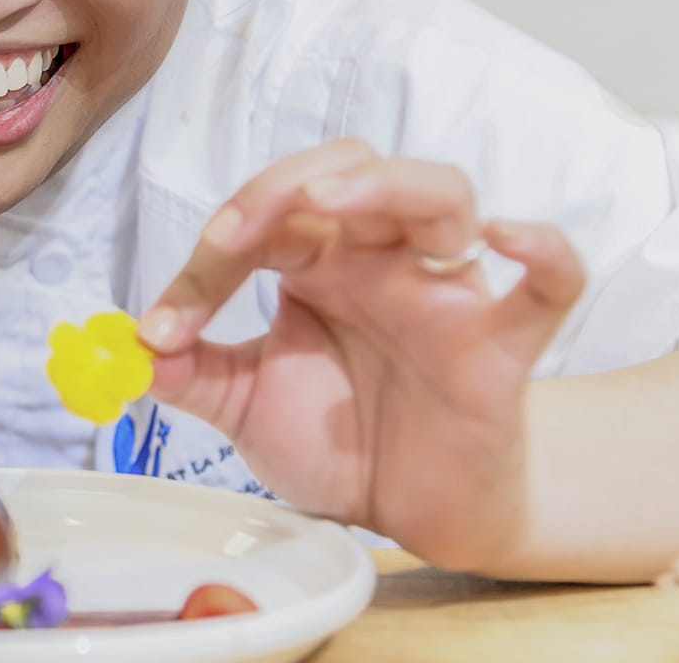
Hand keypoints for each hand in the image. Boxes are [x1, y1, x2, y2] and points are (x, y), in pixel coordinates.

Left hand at [139, 138, 585, 569]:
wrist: (407, 511)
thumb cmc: (337, 439)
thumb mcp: (244, 406)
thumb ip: (190, 374)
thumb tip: (129, 347)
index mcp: (315, 261)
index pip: (265, 216)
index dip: (210, 257)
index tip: (165, 326)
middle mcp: (379, 258)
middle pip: (350, 166)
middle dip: (284, 185)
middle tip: (237, 234)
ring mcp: (444, 292)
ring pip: (441, 192)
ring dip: (384, 186)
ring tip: (328, 203)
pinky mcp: (502, 345)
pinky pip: (549, 282)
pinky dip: (542, 251)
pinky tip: (505, 238)